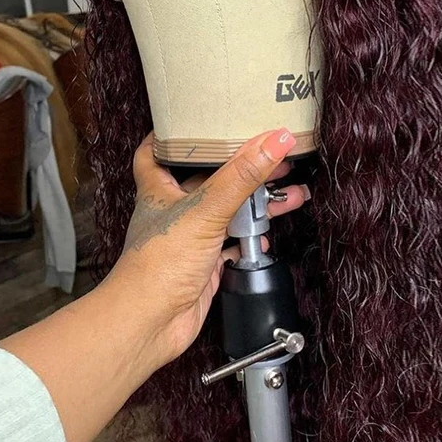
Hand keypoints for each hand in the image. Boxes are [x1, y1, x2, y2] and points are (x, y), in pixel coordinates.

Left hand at [101, 128, 309, 373]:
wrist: (150, 322)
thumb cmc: (158, 263)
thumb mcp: (205, 208)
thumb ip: (242, 175)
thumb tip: (275, 139)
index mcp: (160, 188)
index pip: (157, 151)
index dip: (173, 135)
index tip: (196, 119)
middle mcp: (173, 210)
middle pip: (210, 180)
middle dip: (242, 169)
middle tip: (274, 157)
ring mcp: (189, 239)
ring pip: (227, 212)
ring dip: (255, 204)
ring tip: (291, 193)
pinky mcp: (204, 265)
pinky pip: (232, 245)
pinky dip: (251, 239)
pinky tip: (267, 235)